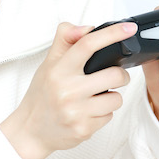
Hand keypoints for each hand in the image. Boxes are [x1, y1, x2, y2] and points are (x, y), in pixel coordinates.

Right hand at [0, 20, 135, 158]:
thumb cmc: (41, 96)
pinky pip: (109, 117)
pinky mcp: (84, 129)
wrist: (30, 131)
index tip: (128, 28)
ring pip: (116, 99)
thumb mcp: (48, 64)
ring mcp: (76, 111)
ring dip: (111, 98)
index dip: (112, 34)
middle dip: (120, 76)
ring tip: (95, 98)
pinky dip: (102, 114)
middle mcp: (67, 90)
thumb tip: (87, 28)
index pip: (87, 44)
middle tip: (111, 77)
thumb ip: (65, 40)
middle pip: (114, 75)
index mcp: (59, 70)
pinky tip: (88, 113)